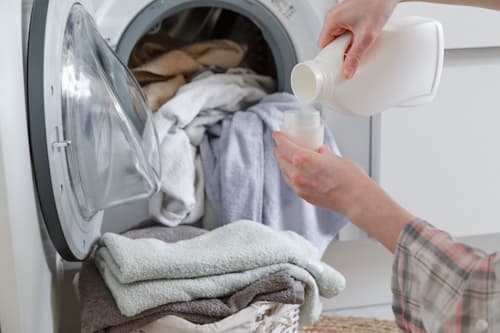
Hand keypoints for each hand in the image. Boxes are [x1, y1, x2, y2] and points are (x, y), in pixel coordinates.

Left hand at [273, 131, 412, 251]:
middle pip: (281, 159)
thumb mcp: (335, 157)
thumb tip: (320, 150)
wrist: (356, 199)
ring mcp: (299, 187)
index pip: (284, 145)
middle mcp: (297, 173)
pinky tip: (294, 172)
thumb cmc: (349, 177)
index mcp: (303, 159)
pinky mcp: (304, 196)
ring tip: (285, 157)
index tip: (278, 134)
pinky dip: (290, 175)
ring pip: (284, 172)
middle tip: (281, 145)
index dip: (279, 138)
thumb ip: (323, 153)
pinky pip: (291, 183)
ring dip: (283, 163)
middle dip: (279, 150)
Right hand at [319, 0, 399, 78]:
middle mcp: (333, 16)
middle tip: (352, 55)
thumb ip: (355, 57)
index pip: (323, 46)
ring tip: (358, 44)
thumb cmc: (378, 5)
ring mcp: (340, 15)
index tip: (337, 65)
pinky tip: (360, 38)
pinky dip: (351, 37)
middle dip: (340, 51)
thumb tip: (348, 71)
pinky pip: (344, 31)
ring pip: (338, 37)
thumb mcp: (366, 36)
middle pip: (330, 42)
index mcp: (332, 20)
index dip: (330, 58)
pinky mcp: (348, 15)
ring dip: (347, 44)